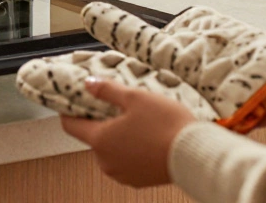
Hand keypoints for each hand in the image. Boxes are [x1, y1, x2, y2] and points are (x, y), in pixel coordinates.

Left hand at [60, 78, 196, 187]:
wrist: (195, 155)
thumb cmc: (166, 125)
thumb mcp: (135, 97)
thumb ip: (107, 90)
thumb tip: (88, 84)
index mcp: (100, 140)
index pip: (70, 126)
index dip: (70, 111)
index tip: (75, 101)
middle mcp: (106, 161)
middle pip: (93, 137)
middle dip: (101, 122)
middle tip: (117, 107)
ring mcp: (122, 174)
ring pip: (110, 150)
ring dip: (118, 137)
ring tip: (138, 122)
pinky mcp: (138, 181)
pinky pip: (126, 162)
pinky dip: (131, 150)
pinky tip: (147, 139)